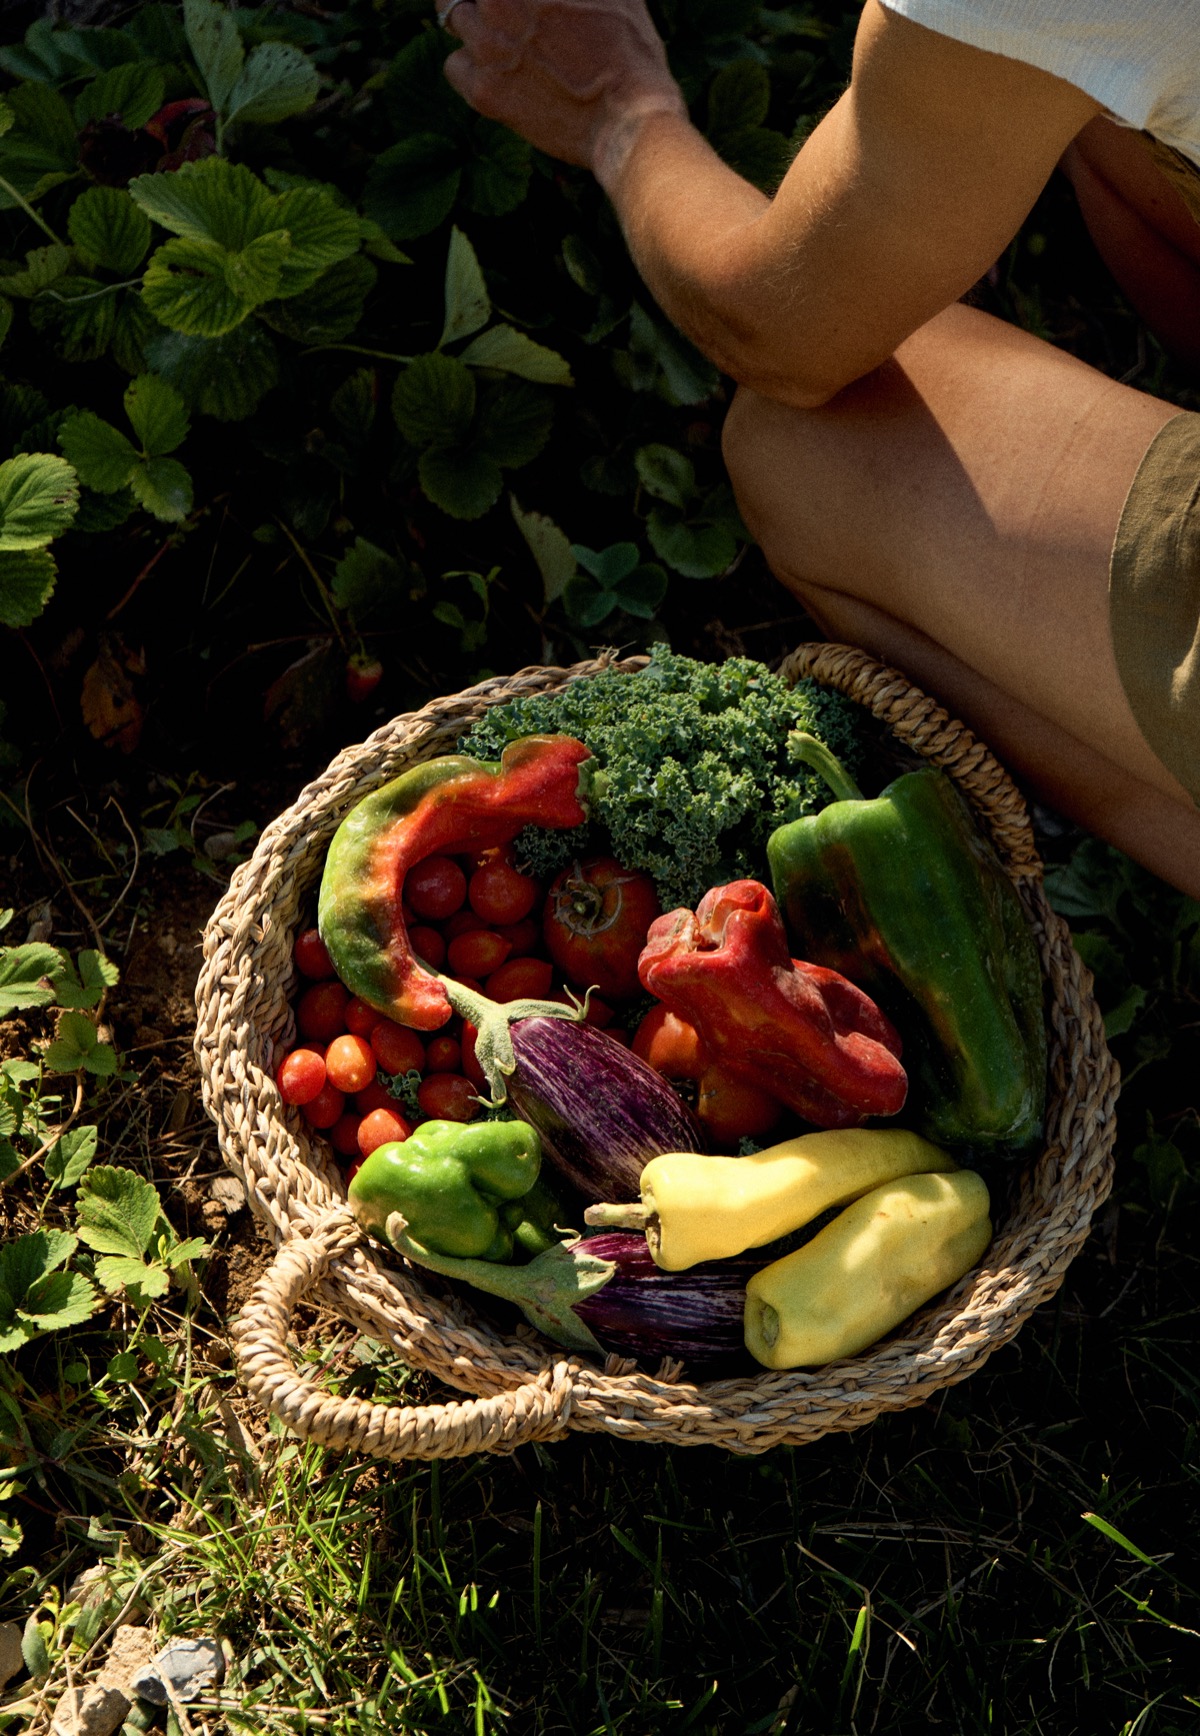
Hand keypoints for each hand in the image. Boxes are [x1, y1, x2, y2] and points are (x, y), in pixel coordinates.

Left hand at [439, 0, 686, 181]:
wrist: (628, 118)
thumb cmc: (630, 52)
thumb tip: (566, 1)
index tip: (519, 6)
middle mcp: (499, 3)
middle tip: (497, 9)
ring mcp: (487, 45)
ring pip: (452, 15)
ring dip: (471, 22)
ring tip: (495, 36)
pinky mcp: (483, 90)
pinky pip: (453, 65)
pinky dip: (468, 65)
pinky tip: (492, 70)